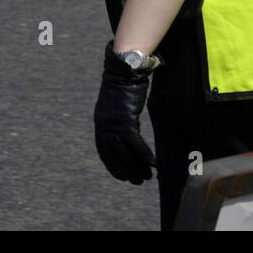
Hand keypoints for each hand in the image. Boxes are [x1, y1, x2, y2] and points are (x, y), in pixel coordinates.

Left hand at [93, 42, 156, 183]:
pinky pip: (136, 144)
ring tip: (146, 177)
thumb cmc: (124, 84)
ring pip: (125, 153)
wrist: (124, 70)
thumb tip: (127, 128)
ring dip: (136, 167)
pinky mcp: (126, 121)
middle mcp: (104, 126)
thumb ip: (119, 117)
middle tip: (136, 181)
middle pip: (114, 155)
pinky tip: (152, 163)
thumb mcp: (118, 104)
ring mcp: (114, 124)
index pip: (104, 151)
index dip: (112, 166)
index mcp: (100, 123)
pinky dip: (144, 155)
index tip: (121, 176)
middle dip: (126, 170)